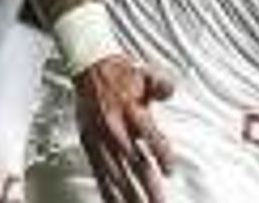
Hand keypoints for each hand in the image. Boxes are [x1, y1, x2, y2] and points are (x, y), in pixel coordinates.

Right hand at [73, 55, 175, 202]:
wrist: (88, 68)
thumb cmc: (119, 74)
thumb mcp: (144, 75)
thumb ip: (160, 85)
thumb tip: (170, 90)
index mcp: (129, 110)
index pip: (148, 135)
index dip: (160, 153)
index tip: (170, 170)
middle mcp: (114, 129)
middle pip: (134, 163)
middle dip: (148, 186)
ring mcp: (101, 141)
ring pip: (117, 175)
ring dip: (130, 195)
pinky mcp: (91, 147)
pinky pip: (100, 174)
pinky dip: (108, 191)